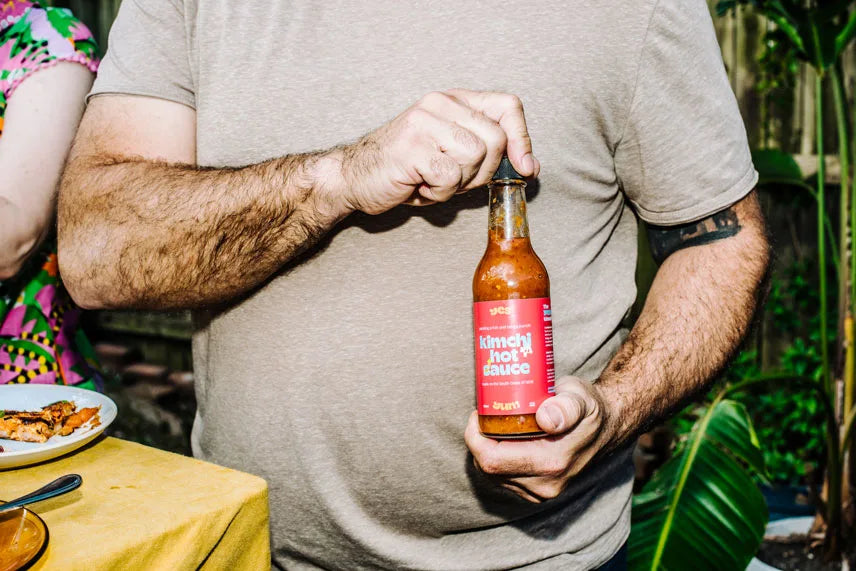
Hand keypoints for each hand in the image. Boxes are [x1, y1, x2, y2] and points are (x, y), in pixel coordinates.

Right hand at [334, 89, 539, 214]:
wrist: (353, 178)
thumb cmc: (406, 170)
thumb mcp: (452, 154)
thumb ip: (487, 154)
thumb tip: (529, 166)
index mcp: (453, 101)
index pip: (507, 106)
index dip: (523, 139)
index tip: (525, 167)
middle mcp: (439, 104)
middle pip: (496, 139)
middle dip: (483, 172)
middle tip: (455, 180)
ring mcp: (424, 123)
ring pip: (476, 157)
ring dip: (459, 183)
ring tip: (433, 181)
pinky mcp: (412, 147)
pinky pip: (450, 176)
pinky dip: (439, 192)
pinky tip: (420, 186)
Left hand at [464, 376, 618, 502]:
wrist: (607, 427)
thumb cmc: (588, 407)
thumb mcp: (580, 398)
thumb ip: (566, 407)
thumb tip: (546, 419)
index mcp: (552, 463)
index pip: (492, 460)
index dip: (475, 437)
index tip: (478, 412)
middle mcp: (545, 485)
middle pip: (489, 469)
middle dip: (478, 441)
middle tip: (483, 414)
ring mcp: (542, 492)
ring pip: (494, 474)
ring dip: (486, 450)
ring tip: (493, 423)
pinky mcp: (538, 492)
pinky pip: (503, 477)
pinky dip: (497, 458)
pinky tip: (502, 438)